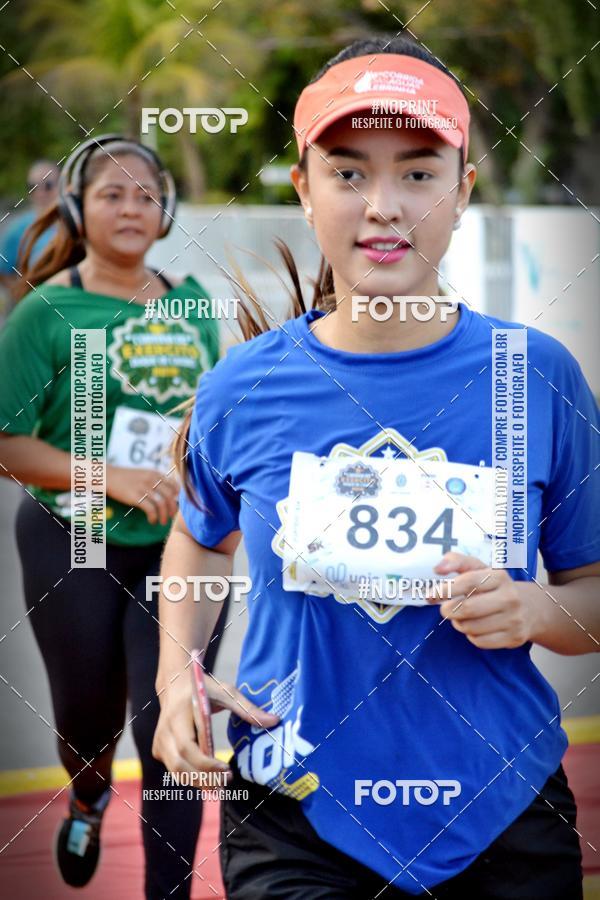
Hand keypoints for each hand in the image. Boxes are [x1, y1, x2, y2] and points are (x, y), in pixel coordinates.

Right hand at [106, 464, 178, 524]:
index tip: (176, 505)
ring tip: (162, 522)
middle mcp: (152, 480)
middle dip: (173, 509)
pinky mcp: (136, 497)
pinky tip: (152, 521)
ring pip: (162, 504)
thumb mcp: (144, 474)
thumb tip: (169, 494)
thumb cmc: (126, 477)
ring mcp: (144, 488)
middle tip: (171, 516)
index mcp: (156, 474)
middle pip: (170, 496)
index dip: (178, 498)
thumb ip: (156, 481)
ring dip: (164, 515)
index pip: (175, 486)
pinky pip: (151, 509)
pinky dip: (154, 517)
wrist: (108, 476)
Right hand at [152, 669, 279, 774]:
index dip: (205, 763)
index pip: (187, 746)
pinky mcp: (158, 749)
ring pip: (175, 770)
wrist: (175, 684)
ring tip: (220, 785)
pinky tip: (209, 780)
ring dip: (198, 781)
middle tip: (226, 782)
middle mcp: (165, 728)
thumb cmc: (204, 688)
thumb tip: (274, 721)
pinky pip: (174, 769)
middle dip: (203, 777)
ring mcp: (159, 740)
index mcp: (179, 713)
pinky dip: (191, 777)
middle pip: (179, 763)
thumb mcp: (226, 692)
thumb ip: (248, 709)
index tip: (226, 770)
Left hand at [427, 551, 538, 649]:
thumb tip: (438, 569)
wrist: (530, 608)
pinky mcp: (514, 637)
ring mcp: (514, 619)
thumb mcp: (479, 569)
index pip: (468, 582)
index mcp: (500, 576)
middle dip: (448, 610)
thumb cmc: (495, 587)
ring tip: (462, 617)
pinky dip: (471, 636)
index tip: (432, 594)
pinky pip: (480, 641)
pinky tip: (475, 627)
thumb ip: (456, 562)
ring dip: (459, 623)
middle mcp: (510, 597)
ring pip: (471, 627)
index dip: (446, 589)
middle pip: (467, 608)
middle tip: (445, 609)